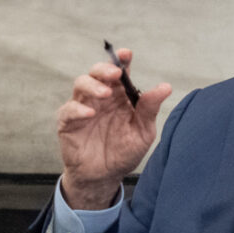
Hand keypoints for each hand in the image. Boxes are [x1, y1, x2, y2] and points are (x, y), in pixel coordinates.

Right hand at [55, 49, 172, 210]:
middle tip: (115, 75)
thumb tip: (165, 87)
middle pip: (96, 72)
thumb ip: (149, 109)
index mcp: (120, 96)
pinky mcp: (68, 123)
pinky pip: (68, 110)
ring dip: (92, 85)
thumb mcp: (143, 132)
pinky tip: (90, 113)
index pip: (119, 71)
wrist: (104, 178)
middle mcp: (100, 97)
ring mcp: (82, 108)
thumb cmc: (124, 153)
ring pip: (81, 84)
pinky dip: (78, 109)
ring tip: (105, 94)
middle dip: (105, 69)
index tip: (126, 54)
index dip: (121, 59)